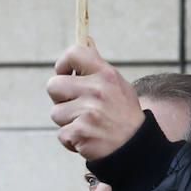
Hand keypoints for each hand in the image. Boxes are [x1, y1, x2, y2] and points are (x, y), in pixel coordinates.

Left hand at [47, 45, 146, 161]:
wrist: (137, 148)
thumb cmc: (124, 115)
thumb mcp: (118, 86)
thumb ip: (98, 69)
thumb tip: (85, 42)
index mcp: (107, 74)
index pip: (74, 53)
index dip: (63, 64)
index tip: (66, 74)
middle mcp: (97, 90)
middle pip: (53, 85)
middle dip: (61, 99)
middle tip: (79, 108)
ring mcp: (88, 111)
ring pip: (56, 112)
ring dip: (68, 122)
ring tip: (89, 125)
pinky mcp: (80, 131)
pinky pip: (61, 133)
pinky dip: (72, 140)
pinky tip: (89, 138)